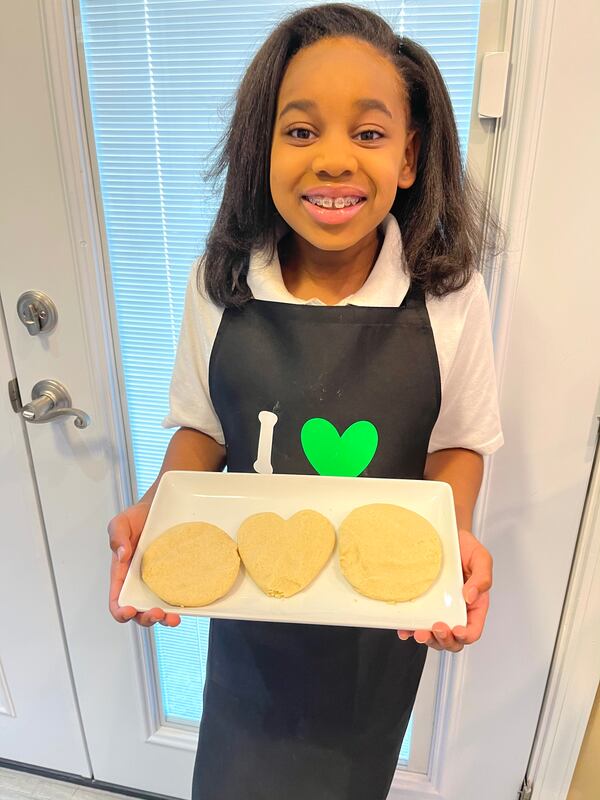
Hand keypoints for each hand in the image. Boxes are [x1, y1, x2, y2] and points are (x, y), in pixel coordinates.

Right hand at [108, 501, 180, 627]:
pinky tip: (186, 607)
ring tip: (173, 618)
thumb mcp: (120, 523)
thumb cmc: (136, 518)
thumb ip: (116, 537)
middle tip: (156, 613)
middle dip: (146, 618)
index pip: (117, 601)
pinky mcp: (173, 578)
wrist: (159, 508)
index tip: (129, 610)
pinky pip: (175, 596)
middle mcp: (138, 583)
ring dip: (164, 619)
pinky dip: (179, 606)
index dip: (121, 611)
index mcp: (122, 575)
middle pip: (138, 612)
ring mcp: (156, 582)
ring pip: (157, 609)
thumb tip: (122, 555)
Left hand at [397, 528, 491, 651]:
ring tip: (420, 632)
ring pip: (434, 636)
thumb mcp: (481, 557)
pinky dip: (410, 630)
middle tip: (437, 628)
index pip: (473, 629)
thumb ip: (483, 577)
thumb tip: (472, 596)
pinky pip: (416, 622)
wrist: (444, 536)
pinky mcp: (423, 604)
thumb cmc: (465, 547)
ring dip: (427, 639)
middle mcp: (456, 610)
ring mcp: (438, 609)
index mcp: (474, 605)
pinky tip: (405, 629)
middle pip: (453, 639)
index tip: (457, 630)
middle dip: (445, 640)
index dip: (466, 635)